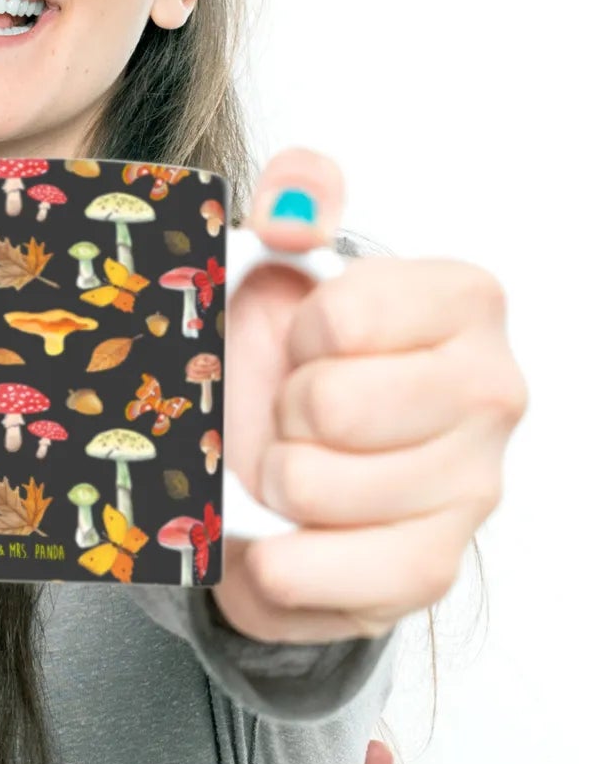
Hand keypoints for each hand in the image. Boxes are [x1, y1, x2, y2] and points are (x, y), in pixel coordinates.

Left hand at [209, 146, 525, 642]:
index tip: (308, 342)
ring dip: (272, 480)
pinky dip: (276, 560)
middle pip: (331, 406)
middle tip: (296, 414)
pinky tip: (283, 536)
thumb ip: (294, 205)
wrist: (276, 467)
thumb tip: (297, 192)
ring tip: (292, 466)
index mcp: (464, 303)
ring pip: (313, 487)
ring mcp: (471, 487)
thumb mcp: (279, 265)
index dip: (297, 334)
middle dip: (282, 412)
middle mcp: (491, 393)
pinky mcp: (431, 569)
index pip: (344, 317)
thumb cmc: (289, 361)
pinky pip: (326, 571)